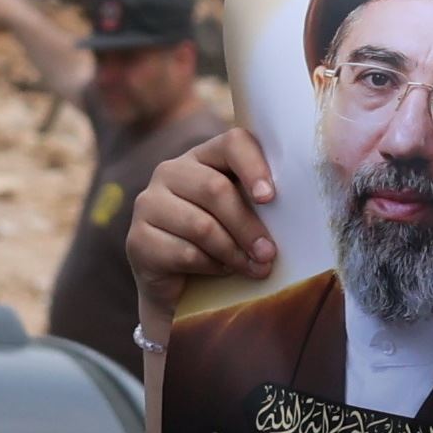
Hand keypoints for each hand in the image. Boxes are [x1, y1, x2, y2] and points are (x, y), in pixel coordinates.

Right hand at [119, 130, 278, 310]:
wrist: (183, 289)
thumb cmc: (224, 244)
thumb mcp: (244, 216)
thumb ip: (260, 203)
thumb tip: (296, 210)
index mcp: (203, 156)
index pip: (232, 142)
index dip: (254, 166)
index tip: (270, 198)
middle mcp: (170, 171)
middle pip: (215, 189)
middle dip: (248, 226)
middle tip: (269, 253)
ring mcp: (148, 203)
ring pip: (201, 226)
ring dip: (234, 252)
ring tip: (255, 268)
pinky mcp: (137, 239)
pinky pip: (184, 253)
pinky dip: (210, 267)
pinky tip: (221, 272)